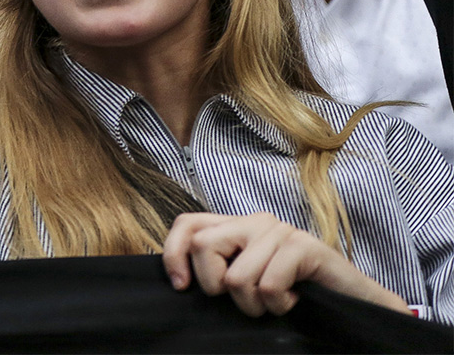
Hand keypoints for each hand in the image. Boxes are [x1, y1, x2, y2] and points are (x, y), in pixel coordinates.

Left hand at [163, 212, 407, 316]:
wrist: (355, 305)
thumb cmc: (295, 296)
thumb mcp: (247, 283)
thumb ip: (218, 272)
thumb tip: (177, 280)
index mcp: (236, 227)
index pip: (186, 225)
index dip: (173, 254)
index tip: (181, 287)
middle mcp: (255, 221)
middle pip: (203, 246)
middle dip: (217, 286)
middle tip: (247, 299)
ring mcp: (280, 231)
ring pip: (237, 277)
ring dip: (255, 305)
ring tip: (277, 302)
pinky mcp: (304, 246)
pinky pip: (269, 286)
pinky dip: (280, 306)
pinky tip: (296, 300)